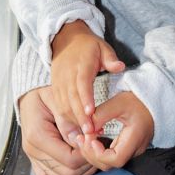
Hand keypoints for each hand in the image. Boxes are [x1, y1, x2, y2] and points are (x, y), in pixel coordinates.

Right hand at [19, 86, 96, 174]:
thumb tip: (82, 138)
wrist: (29, 96)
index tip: (94, 140)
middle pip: (67, 173)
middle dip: (86, 164)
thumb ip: (69, 119)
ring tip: (89, 153)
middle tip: (95, 147)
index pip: (69, 159)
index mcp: (37, 135)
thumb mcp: (58, 98)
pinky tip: (76, 164)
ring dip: (80, 171)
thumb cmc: (44, 94)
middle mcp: (32, 151)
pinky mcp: (35, 162)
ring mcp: (33, 158)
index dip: (86, 153)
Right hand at [50, 21, 124, 139]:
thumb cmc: (87, 46)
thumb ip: (110, 58)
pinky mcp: (55, 89)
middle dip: (80, 116)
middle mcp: (67, 75)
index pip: (82, 83)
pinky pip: (59, 106)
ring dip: (74, 120)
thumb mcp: (102, 46)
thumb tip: (120, 66)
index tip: (90, 112)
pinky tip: (77, 128)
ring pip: (63, 105)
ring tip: (86, 134)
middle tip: (90, 132)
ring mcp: (59, 83)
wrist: (64, 40)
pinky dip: (67, 118)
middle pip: (72, 98)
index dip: (85, 98)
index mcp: (80, 65)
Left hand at [81, 92, 152, 170]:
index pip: (116, 159)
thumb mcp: (119, 102)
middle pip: (110, 164)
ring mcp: (131, 150)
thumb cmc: (138, 100)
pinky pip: (110, 156)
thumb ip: (101, 114)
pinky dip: (98, 150)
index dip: (99, 154)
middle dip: (91, 154)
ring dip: (93, 153)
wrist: (153, 100)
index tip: (90, 138)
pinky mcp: (127, 147)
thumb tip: (85, 129)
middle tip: (80, 138)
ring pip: (109, 162)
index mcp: (136, 138)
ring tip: (82, 138)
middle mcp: (135, 149)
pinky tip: (90, 138)